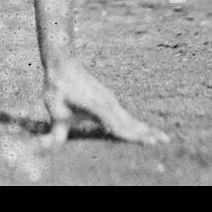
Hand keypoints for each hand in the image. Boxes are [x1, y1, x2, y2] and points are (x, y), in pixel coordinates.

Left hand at [42, 59, 168, 145]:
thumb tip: (47, 147)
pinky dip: (136, 123)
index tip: (148, 142)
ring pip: (130, 118)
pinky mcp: (108, 100)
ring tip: (161, 137)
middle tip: (164, 141)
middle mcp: (108, 103)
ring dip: (145, 128)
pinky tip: (142, 129)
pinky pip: (125, 115)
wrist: (62, 64)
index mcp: (98, 106)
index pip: (119, 125)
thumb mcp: (55, 112)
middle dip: (146, 133)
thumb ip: (56, 133)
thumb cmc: (58, 88)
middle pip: (130, 122)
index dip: (132, 135)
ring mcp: (109, 101)